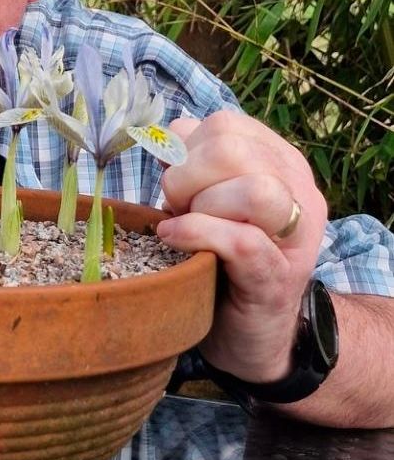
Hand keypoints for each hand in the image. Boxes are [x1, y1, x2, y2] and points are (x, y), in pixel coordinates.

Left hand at [156, 112, 327, 383]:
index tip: (174, 181)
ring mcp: (295, 236)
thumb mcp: (203, 202)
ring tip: (182, 226)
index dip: (185, 148)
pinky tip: (172, 240)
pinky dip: (197, 234)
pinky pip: (242, 240)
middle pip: (233, 148)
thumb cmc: (219, 260)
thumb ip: (191, 167)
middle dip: (186, 175)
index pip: (224, 125)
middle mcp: (296, 191)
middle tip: (176, 207)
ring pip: (254, 190)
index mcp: (277, 163)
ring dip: (200, 206)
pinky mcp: (277, 278)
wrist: (252, 334)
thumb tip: (161, 138)